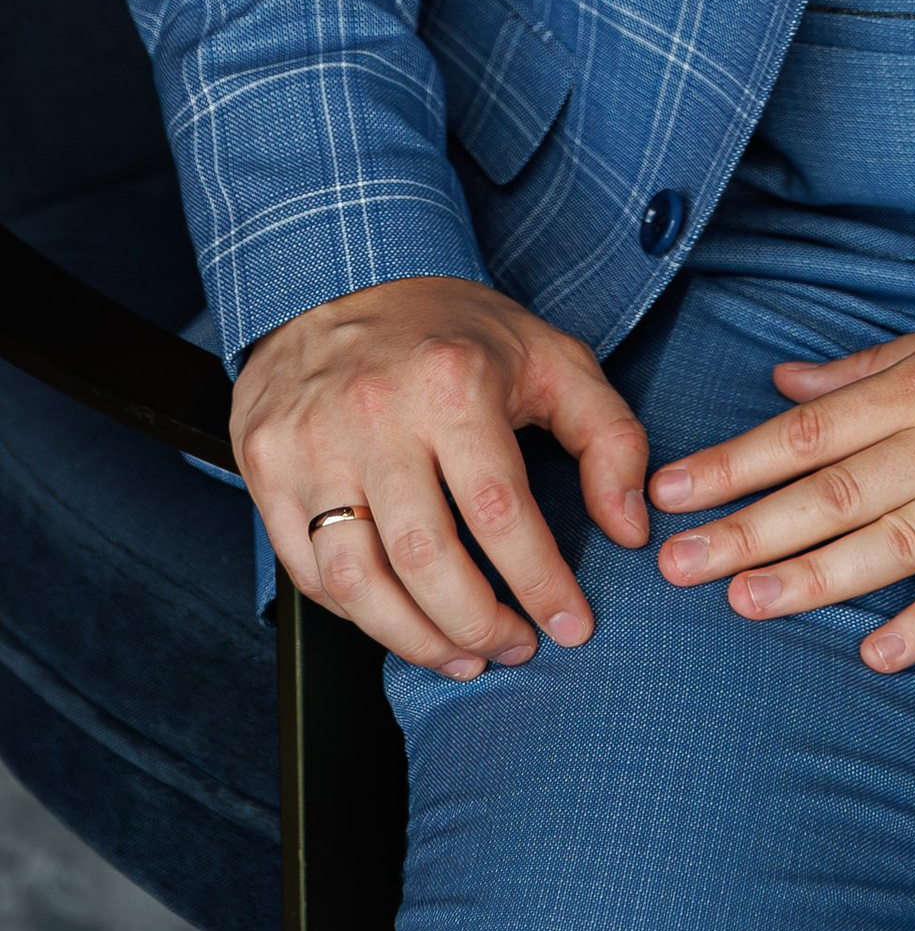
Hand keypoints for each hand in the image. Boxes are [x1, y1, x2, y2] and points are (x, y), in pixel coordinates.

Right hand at [233, 273, 652, 679]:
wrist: (340, 276)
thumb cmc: (454, 333)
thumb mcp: (552, 358)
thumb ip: (610, 438)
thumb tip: (631, 527)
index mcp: (453, 383)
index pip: (501, 512)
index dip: (541, 583)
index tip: (572, 625)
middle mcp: (375, 414)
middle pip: (424, 559)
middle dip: (478, 623)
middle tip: (516, 647)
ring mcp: (311, 443)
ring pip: (356, 579)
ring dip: (413, 640)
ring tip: (462, 654)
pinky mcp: (266, 465)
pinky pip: (307, 571)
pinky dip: (356, 612)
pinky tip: (399, 617)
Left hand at [647, 234, 914, 670]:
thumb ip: (874, 365)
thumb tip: (788, 385)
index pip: (808, 430)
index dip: (734, 462)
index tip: (668, 490)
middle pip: (833, 492)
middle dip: (745, 529)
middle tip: (672, 565)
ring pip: (894, 543)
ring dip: (813, 577)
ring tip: (743, 603)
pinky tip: (880, 651)